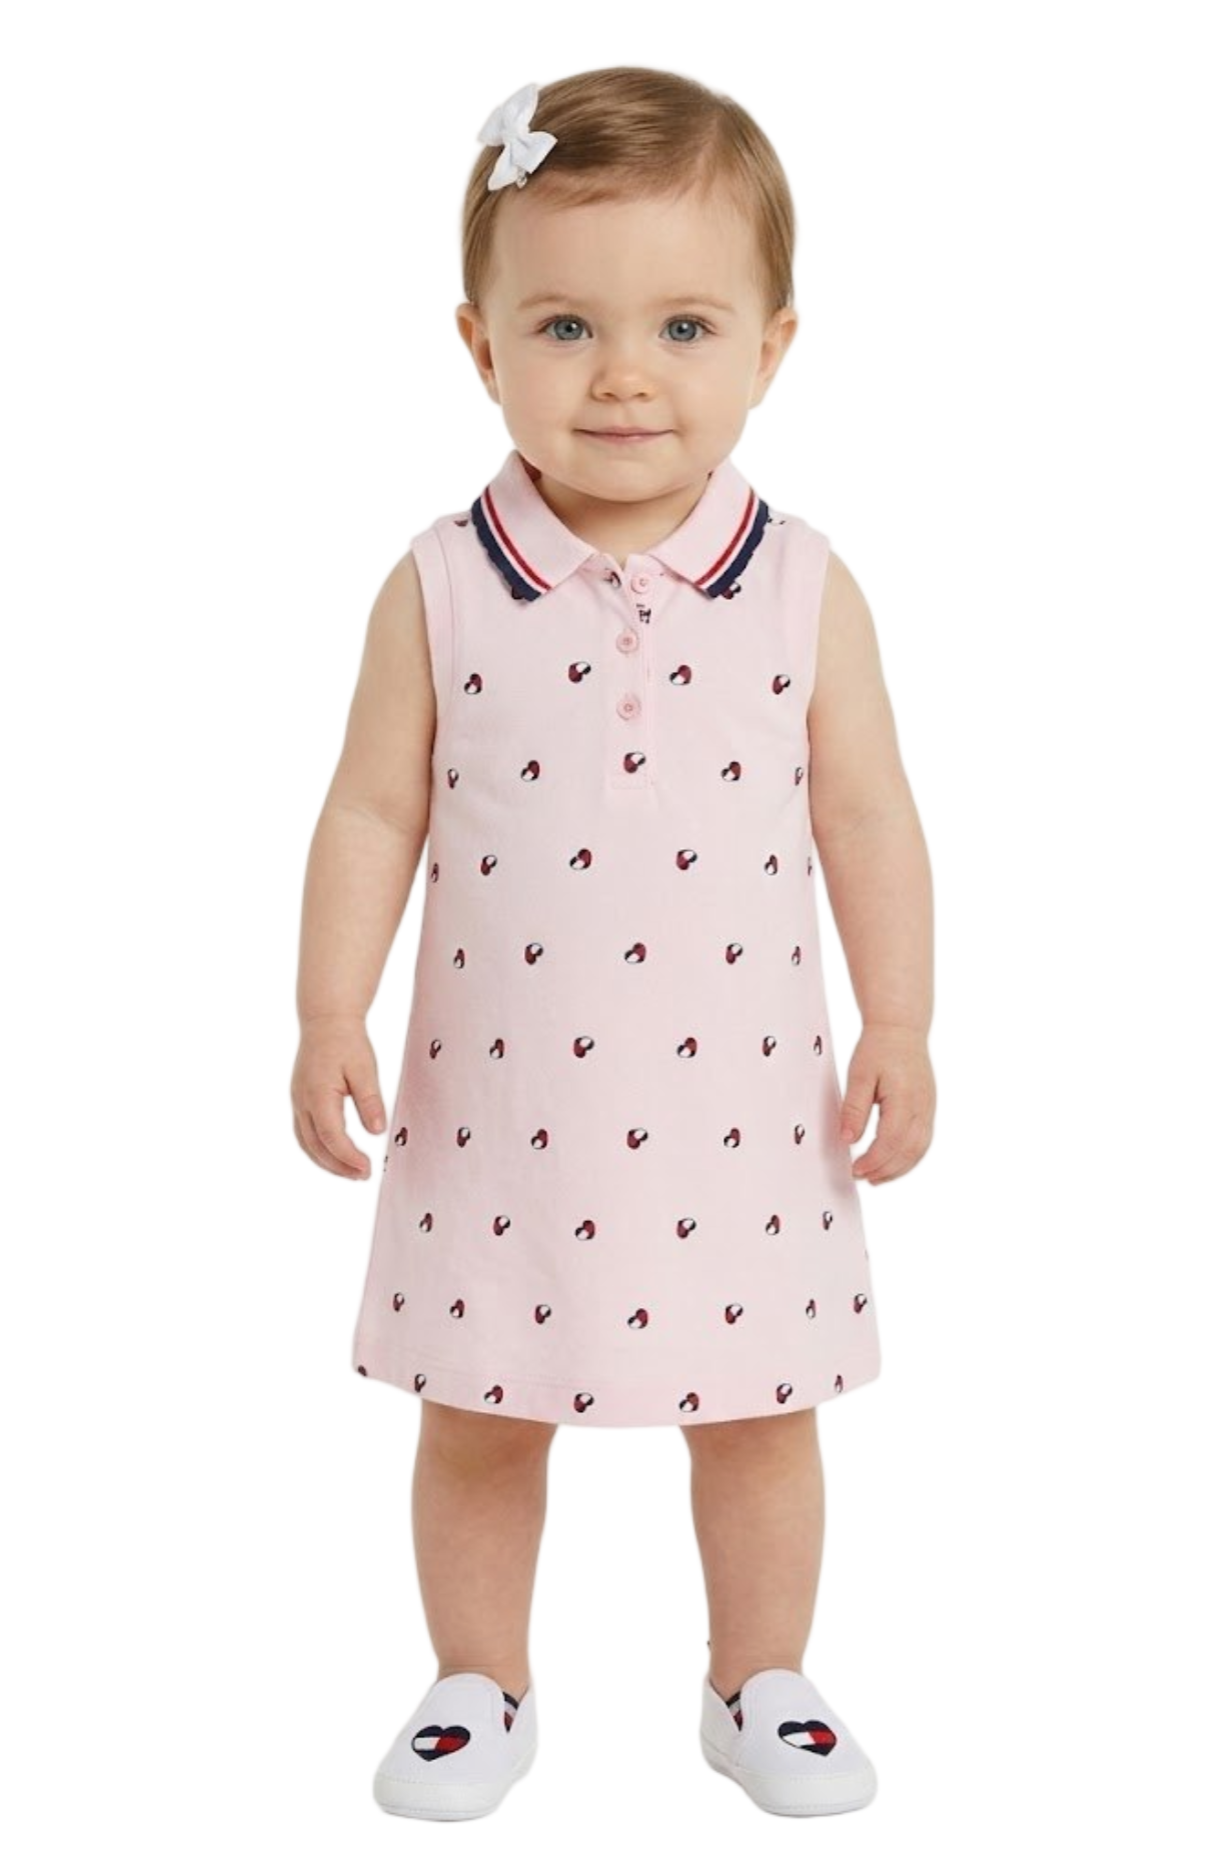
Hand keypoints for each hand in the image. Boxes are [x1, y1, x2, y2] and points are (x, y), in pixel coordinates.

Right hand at [292, 1015, 386, 1179]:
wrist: (325, 1020)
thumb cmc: (346, 1042)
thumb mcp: (364, 1068)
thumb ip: (370, 1100)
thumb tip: (377, 1131)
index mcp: (317, 1095)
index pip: (332, 1137)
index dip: (349, 1157)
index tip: (367, 1168)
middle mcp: (302, 1102)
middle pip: (316, 1146)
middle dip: (338, 1166)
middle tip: (363, 1176)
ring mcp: (297, 1101)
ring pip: (306, 1143)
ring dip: (327, 1162)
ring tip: (351, 1172)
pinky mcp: (299, 1100)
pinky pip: (304, 1133)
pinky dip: (318, 1149)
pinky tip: (335, 1154)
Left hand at [838, 1023, 934, 1183]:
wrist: (901, 1029)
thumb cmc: (880, 1048)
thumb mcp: (859, 1075)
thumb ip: (854, 1109)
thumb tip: (848, 1139)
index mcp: (905, 1098)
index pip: (891, 1141)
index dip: (874, 1160)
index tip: (855, 1169)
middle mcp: (922, 1107)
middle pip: (908, 1151)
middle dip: (885, 1169)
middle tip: (862, 1177)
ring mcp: (928, 1108)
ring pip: (919, 1150)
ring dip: (899, 1168)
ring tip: (876, 1177)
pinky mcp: (928, 1109)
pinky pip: (923, 1141)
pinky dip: (908, 1157)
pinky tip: (893, 1161)